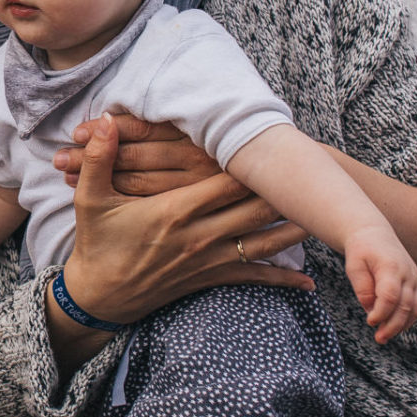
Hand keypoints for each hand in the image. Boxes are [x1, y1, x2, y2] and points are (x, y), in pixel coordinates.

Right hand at [56, 118, 312, 335]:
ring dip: (294, 230)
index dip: (253, 166)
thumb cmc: (96, 243)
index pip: (225, 183)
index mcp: (173, 211)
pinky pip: (252, 279)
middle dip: (284, 193)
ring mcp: (207, 261)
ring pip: (262, 243)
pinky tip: (308, 282)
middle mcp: (198, 236)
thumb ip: (100, 159)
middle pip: (253, 210)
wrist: (99, 296)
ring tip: (326, 216)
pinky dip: (282, 279)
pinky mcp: (209, 279)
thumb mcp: (90, 199)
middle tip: (319, 175)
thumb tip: (107, 120)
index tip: (278, 147)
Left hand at [343, 226, 416, 343]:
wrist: (375, 234)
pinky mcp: (416, 283)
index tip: (370, 322)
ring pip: (415, 308)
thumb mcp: (353, 266)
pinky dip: (408, 319)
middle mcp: (407, 273)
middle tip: (379, 338)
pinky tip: (394, 328)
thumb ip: (362, 287)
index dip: (381, 312)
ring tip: (384, 336)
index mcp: (391, 266)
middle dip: (392, 325)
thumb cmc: (361, 250)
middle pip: (405, 305)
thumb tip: (370, 309)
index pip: (390, 295)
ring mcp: (415, 278)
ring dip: (401, 325)